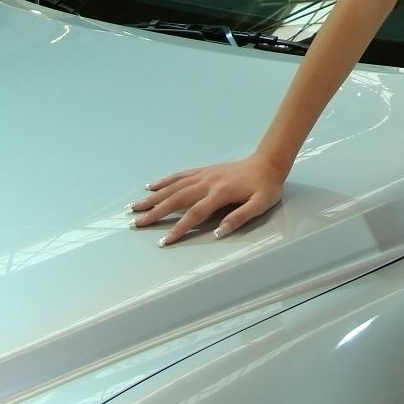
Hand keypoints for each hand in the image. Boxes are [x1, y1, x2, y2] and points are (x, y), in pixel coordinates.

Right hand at [131, 155, 286, 245]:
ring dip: (154, 197)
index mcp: (220, 193)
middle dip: (155, 212)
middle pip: (176, 199)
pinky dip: (164, 181)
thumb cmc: (266, 187)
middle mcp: (207, 183)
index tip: (164, 241)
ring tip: (135, 207)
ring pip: (174, 187)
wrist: (268, 162)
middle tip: (136, 223)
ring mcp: (204, 175)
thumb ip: (240, 218)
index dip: (179, 229)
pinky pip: (180, 176)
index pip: (194, 214)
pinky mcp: (204, 171)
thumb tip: (218, 233)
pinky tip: (151, 186)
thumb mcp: (261, 204)